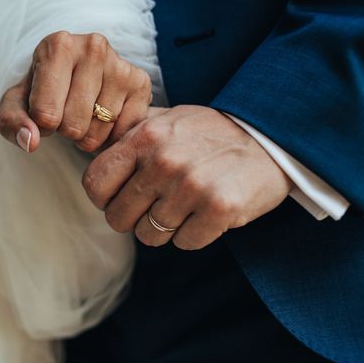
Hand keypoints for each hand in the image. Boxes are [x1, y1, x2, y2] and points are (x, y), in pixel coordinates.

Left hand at [0, 31, 151, 152]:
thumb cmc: (43, 91)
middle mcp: (93, 47)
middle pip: (73, 125)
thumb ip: (12, 123)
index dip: (41, 125)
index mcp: (57, 45)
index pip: (45, 114)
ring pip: (98, 131)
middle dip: (65, 131)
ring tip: (84, 116)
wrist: (76, 77)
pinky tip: (103, 120)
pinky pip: (122, 132)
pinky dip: (110, 136)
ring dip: (87, 136)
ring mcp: (121, 64)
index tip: (43, 112)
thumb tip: (31, 142)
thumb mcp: (17, 105)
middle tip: (67, 115)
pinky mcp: (141, 83)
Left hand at [82, 105, 292, 249]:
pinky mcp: (219, 209)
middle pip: (118, 218)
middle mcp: (163, 161)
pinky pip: (184, 243)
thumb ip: (130, 133)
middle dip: (134, 218)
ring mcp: (191, 186)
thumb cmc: (210, 132)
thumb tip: (95, 147)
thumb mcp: (167, 119)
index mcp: (144, 137)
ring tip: (185, 206)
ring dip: (165, 228)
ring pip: (150, 236)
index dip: (104, 198)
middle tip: (156, 206)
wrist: (269, 138)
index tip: (119, 198)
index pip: (95, 184)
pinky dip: (193, 234)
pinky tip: (205, 214)